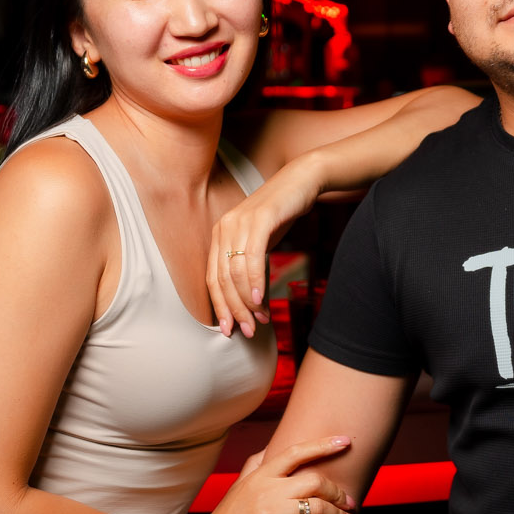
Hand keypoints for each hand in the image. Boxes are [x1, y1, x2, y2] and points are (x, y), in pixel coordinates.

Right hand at [192, 435, 356, 513]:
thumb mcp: (238, 486)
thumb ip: (256, 465)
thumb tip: (271, 448)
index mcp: (260, 475)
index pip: (296, 452)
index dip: (324, 445)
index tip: (345, 441)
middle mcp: (266, 490)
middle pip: (314, 481)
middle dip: (338, 491)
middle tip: (350, 501)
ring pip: (317, 507)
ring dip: (340, 513)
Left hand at [208, 157, 321, 337]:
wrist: (301, 182)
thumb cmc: (281, 215)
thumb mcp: (260, 242)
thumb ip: (250, 267)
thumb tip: (249, 302)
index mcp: (220, 234)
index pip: (212, 278)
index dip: (219, 306)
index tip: (228, 329)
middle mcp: (224, 227)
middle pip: (221, 278)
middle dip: (233, 309)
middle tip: (246, 331)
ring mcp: (240, 221)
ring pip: (235, 271)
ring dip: (247, 301)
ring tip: (259, 319)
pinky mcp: (259, 218)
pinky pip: (252, 256)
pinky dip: (254, 281)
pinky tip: (259, 298)